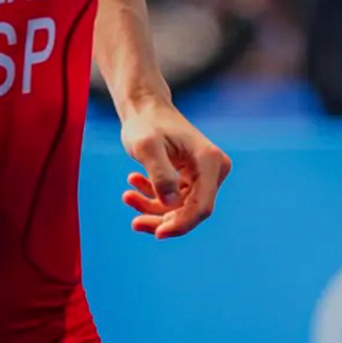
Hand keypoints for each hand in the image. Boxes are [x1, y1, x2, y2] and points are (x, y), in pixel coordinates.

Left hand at [119, 99, 230, 238]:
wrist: (145, 108)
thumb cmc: (146, 123)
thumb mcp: (147, 146)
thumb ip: (159, 174)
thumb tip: (171, 205)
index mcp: (210, 161)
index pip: (201, 206)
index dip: (181, 224)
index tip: (157, 234)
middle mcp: (214, 169)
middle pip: (191, 211)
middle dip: (162, 220)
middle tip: (134, 222)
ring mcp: (204, 175)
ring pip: (180, 208)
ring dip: (152, 207)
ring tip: (127, 196)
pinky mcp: (192, 178)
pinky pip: (174, 200)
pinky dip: (152, 197)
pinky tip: (133, 182)